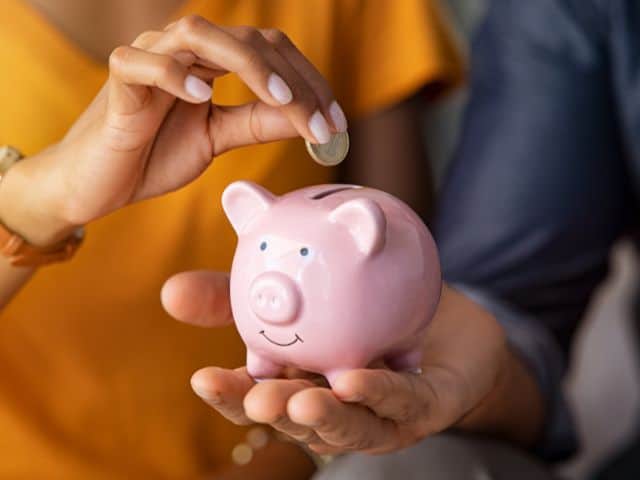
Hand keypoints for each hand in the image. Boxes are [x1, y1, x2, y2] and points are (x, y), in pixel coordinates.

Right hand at [0, 16, 346, 244]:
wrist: (99, 183)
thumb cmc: (154, 154)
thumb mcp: (217, 139)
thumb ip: (257, 124)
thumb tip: (307, 119)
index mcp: (212, 62)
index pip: (271, 53)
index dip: (308, 83)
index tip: (336, 124)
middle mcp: (184, 50)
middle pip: (249, 40)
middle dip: (293, 81)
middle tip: (322, 123)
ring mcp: (149, 58)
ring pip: (199, 34)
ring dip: (248, 65)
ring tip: (280, 101)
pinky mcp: (118, 81)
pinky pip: (141, 62)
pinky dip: (172, 74)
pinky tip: (202, 97)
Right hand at [162, 273, 544, 454]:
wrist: (440, 310)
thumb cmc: (362, 309)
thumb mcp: (298, 292)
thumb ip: (239, 294)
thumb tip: (169, 289)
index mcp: (299, 383)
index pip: (257, 396)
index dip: (231, 394)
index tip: (202, 379)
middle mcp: (333, 407)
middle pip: (295, 420)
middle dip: (273, 413)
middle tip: (255, 398)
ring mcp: (377, 415)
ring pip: (347, 426)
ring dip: (322, 418)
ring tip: (299, 402)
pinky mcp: (422, 408)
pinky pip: (400, 403)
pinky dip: (378, 394)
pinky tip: (356, 379)